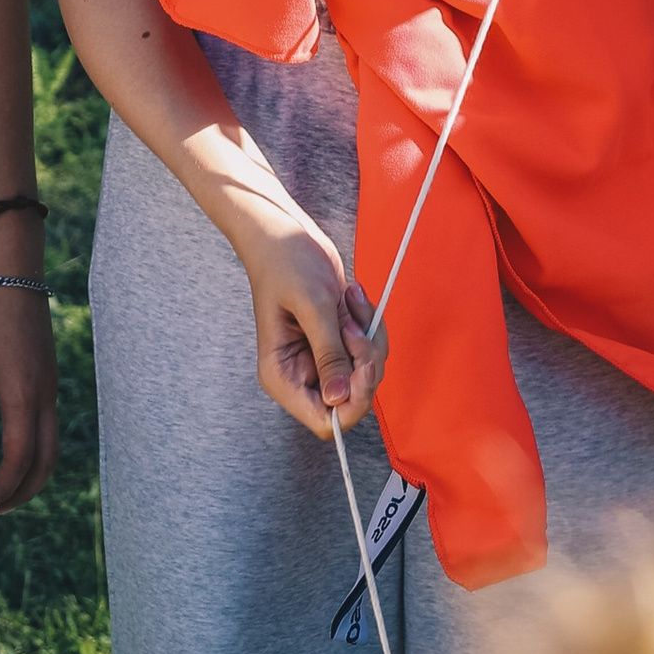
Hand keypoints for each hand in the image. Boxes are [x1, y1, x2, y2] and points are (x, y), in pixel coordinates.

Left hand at [0, 279, 59, 513]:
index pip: (20, 459)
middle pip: (45, 463)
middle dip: (22, 493)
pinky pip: (49, 428)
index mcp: (23, 396)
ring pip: (52, 448)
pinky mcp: (48, 378)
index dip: (2, 488)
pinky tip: (13, 453)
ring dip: (31, 476)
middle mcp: (45, 397)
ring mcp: (51, 387)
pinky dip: (35, 453)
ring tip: (2, 491)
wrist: (12, 273)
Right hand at [233, 203, 383, 436]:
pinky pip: (370, 351)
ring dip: (369, 337)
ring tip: (350, 300)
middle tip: (355, 324)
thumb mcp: (312, 305)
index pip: (325, 420)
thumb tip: (339, 398)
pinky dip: (371, 325)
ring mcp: (321, 360)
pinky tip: (352, 297)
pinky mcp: (337, 343)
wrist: (285, 233)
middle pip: (352, 400)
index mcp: (282, 376)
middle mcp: (302, 375)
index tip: (363, 364)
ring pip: (367, 374)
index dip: (352, 400)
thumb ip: (329, 353)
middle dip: (364, 362)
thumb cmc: (286, 262)